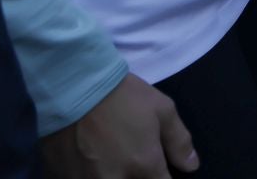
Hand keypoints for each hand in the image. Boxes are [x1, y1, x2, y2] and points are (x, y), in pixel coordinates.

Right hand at [39, 72, 196, 177]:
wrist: (72, 87)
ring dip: (117, 176)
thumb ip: (178, 141)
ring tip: (113, 159)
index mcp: (143, 164)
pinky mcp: (64, 177)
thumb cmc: (122, 96)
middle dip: (139, 177)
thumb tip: (192, 167)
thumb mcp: (161, 109)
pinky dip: (91, 175)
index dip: (164, 178)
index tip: (161, 170)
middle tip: (135, 159)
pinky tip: (92, 162)